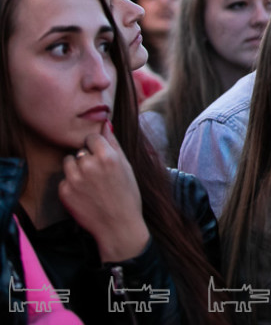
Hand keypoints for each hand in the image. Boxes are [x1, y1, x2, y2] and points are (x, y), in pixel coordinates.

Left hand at [58, 125, 148, 262]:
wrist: (118, 225)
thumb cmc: (127, 195)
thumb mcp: (126, 166)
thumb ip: (113, 144)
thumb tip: (105, 124)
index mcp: (107, 156)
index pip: (92, 137)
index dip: (97, 146)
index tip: (101, 156)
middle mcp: (89, 165)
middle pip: (80, 150)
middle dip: (87, 158)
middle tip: (98, 174)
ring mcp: (75, 179)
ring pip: (69, 162)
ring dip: (76, 169)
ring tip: (90, 182)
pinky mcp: (64, 192)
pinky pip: (64, 179)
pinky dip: (71, 185)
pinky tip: (84, 194)